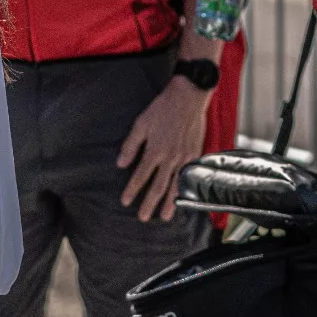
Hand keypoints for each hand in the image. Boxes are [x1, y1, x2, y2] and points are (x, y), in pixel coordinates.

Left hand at [117, 74, 209, 222]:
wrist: (188, 98)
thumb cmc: (163, 109)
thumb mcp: (141, 124)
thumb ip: (131, 145)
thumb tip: (120, 164)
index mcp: (155, 150)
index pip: (140, 176)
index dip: (132, 190)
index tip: (125, 201)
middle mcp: (170, 158)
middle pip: (158, 186)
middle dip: (149, 203)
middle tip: (143, 217)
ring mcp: (185, 158)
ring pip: (176, 186)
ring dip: (169, 203)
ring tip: (164, 216)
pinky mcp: (196, 155)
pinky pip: (190, 178)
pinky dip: (186, 190)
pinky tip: (184, 199)